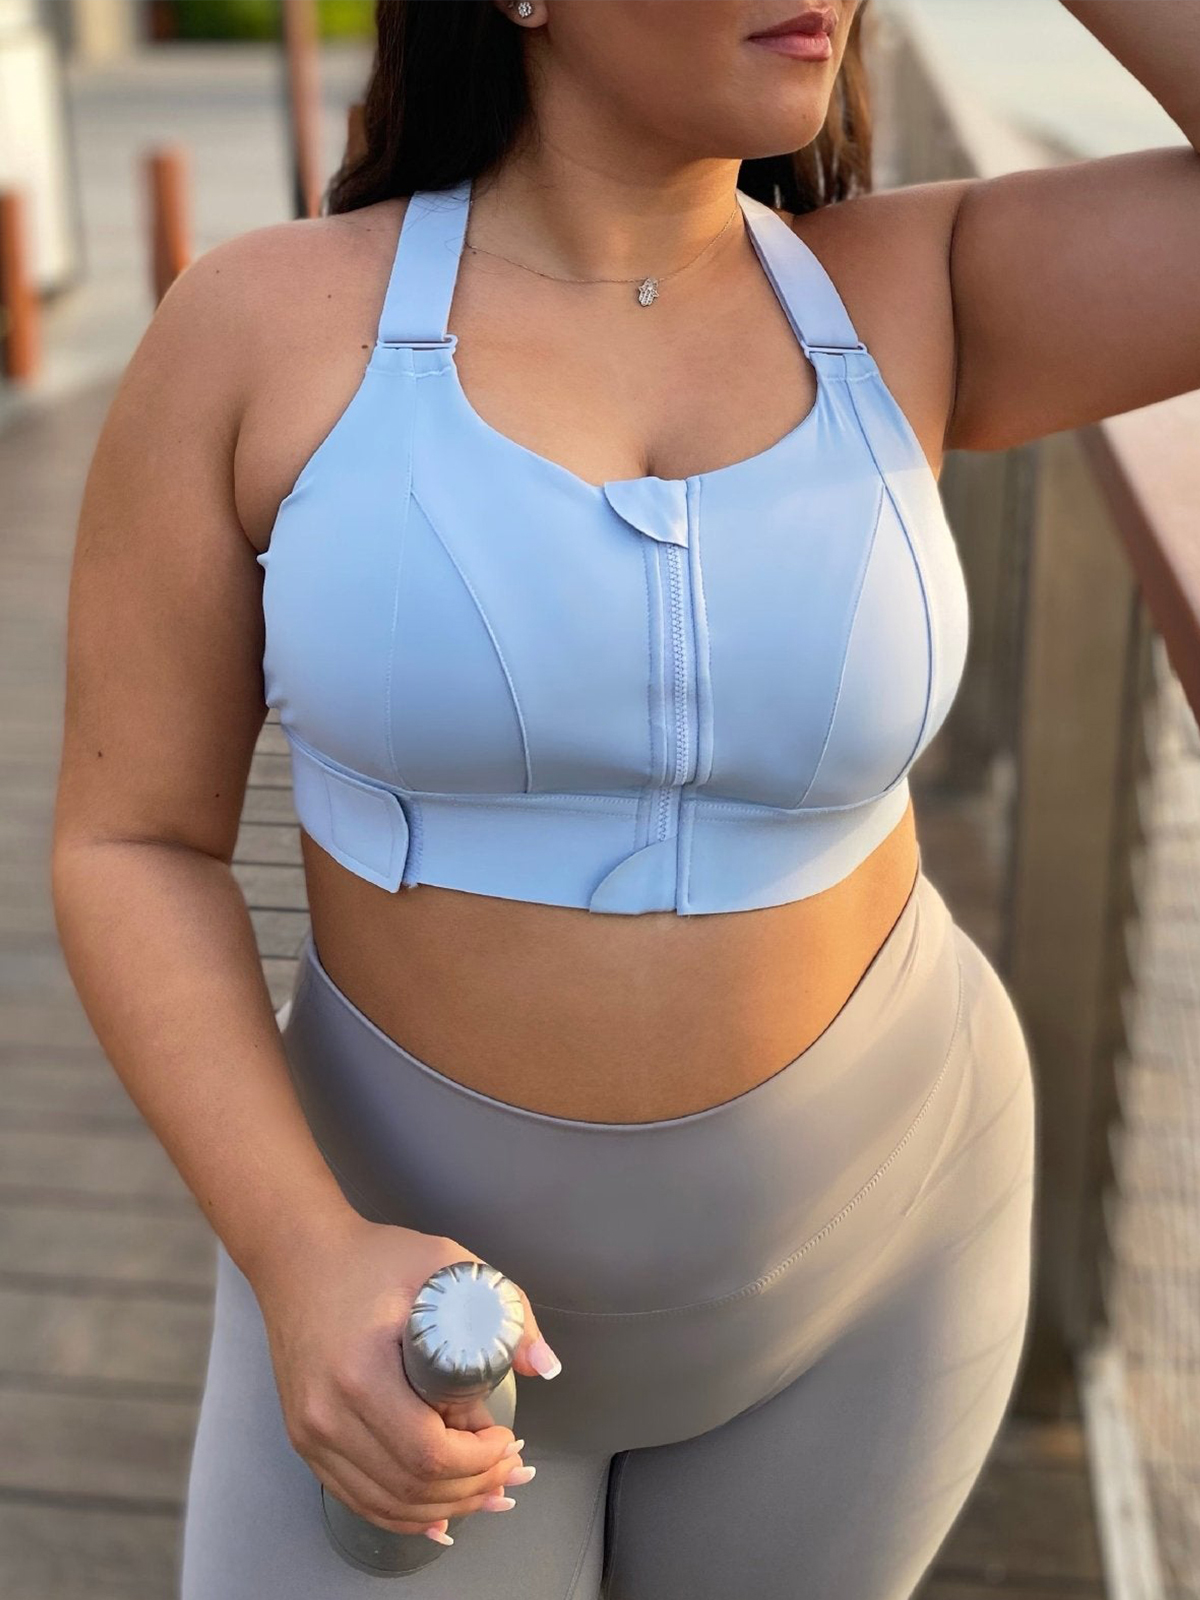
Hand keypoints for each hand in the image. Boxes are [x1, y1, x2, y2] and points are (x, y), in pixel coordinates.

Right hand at [249, 1213, 559, 1537]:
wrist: (298, 1256)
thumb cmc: (372, 1258)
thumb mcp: (446, 1264)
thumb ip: (504, 1309)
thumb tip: (545, 1366)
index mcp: (360, 1374)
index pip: (429, 1452)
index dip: (478, 1461)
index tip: (507, 1438)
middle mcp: (328, 1415)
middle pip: (410, 1486)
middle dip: (471, 1488)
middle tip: (508, 1470)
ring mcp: (310, 1433)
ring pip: (385, 1502)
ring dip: (442, 1507)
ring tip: (485, 1490)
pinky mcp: (304, 1439)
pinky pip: (357, 1497)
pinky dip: (402, 1512)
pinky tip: (437, 1513)